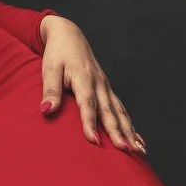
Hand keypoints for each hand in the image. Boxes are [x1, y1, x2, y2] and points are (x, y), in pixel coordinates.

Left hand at [38, 17, 146, 155]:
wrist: (70, 35)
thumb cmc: (57, 53)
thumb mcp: (49, 68)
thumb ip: (50, 90)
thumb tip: (46, 111)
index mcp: (84, 78)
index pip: (88, 105)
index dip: (90, 124)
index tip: (95, 141)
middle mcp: (99, 84)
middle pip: (109, 112)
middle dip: (118, 132)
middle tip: (125, 149)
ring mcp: (106, 87)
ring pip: (120, 113)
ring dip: (130, 132)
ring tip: (139, 150)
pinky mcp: (108, 90)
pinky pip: (121, 110)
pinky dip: (130, 125)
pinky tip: (138, 139)